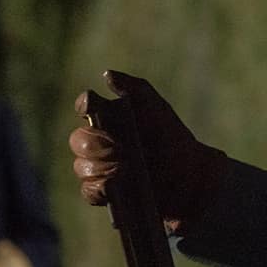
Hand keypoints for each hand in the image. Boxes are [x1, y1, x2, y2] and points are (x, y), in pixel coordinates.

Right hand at [69, 70, 226, 226]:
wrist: (188, 174)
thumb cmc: (172, 136)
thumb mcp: (156, 108)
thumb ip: (135, 88)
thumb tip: (107, 75)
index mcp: (110, 117)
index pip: (85, 107)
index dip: (85, 107)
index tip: (92, 110)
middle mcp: (101, 141)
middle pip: (78, 140)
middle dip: (95, 144)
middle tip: (119, 148)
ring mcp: (101, 167)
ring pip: (81, 166)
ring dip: (100, 166)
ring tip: (125, 168)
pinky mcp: (105, 191)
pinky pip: (88, 189)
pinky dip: (99, 187)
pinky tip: (115, 183)